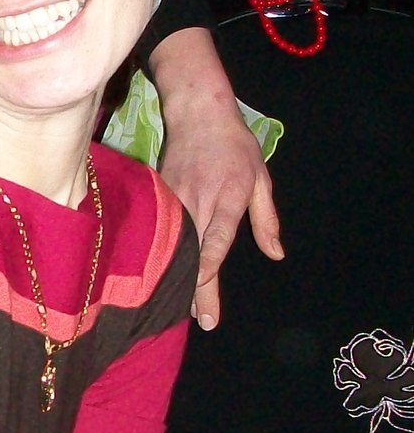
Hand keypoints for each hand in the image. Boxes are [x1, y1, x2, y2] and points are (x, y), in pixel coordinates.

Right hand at [148, 25, 283, 329]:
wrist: (197, 111)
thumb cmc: (234, 145)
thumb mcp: (260, 179)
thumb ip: (266, 219)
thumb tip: (276, 254)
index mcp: (225, 199)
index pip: (215, 244)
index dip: (208, 278)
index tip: (208, 311)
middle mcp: (197, 202)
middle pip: (191, 254)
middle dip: (193, 290)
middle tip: (199, 321)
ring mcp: (173, 199)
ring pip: (170, 246)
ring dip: (174, 277)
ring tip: (177, 308)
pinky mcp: (157, 195)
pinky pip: (158, 231)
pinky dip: (159, 254)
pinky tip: (160, 275)